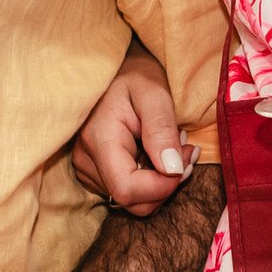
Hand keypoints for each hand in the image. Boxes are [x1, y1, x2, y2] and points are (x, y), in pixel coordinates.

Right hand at [72, 45, 190, 217]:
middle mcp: (86, 160)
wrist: (113, 70)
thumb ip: (162, 129)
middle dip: (166, 184)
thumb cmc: (134, 75)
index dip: (163, 187)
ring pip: (132, 199)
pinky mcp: (93, 172)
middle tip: (186, 150)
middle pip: (131, 201)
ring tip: (171, 146)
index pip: (128, 190)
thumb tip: (173, 170)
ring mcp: (85, 168)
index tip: (186, 161)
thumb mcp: (153, 92)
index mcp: (99, 140)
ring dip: (160, 181)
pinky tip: (156, 153)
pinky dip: (149, 179)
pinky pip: (126, 191)